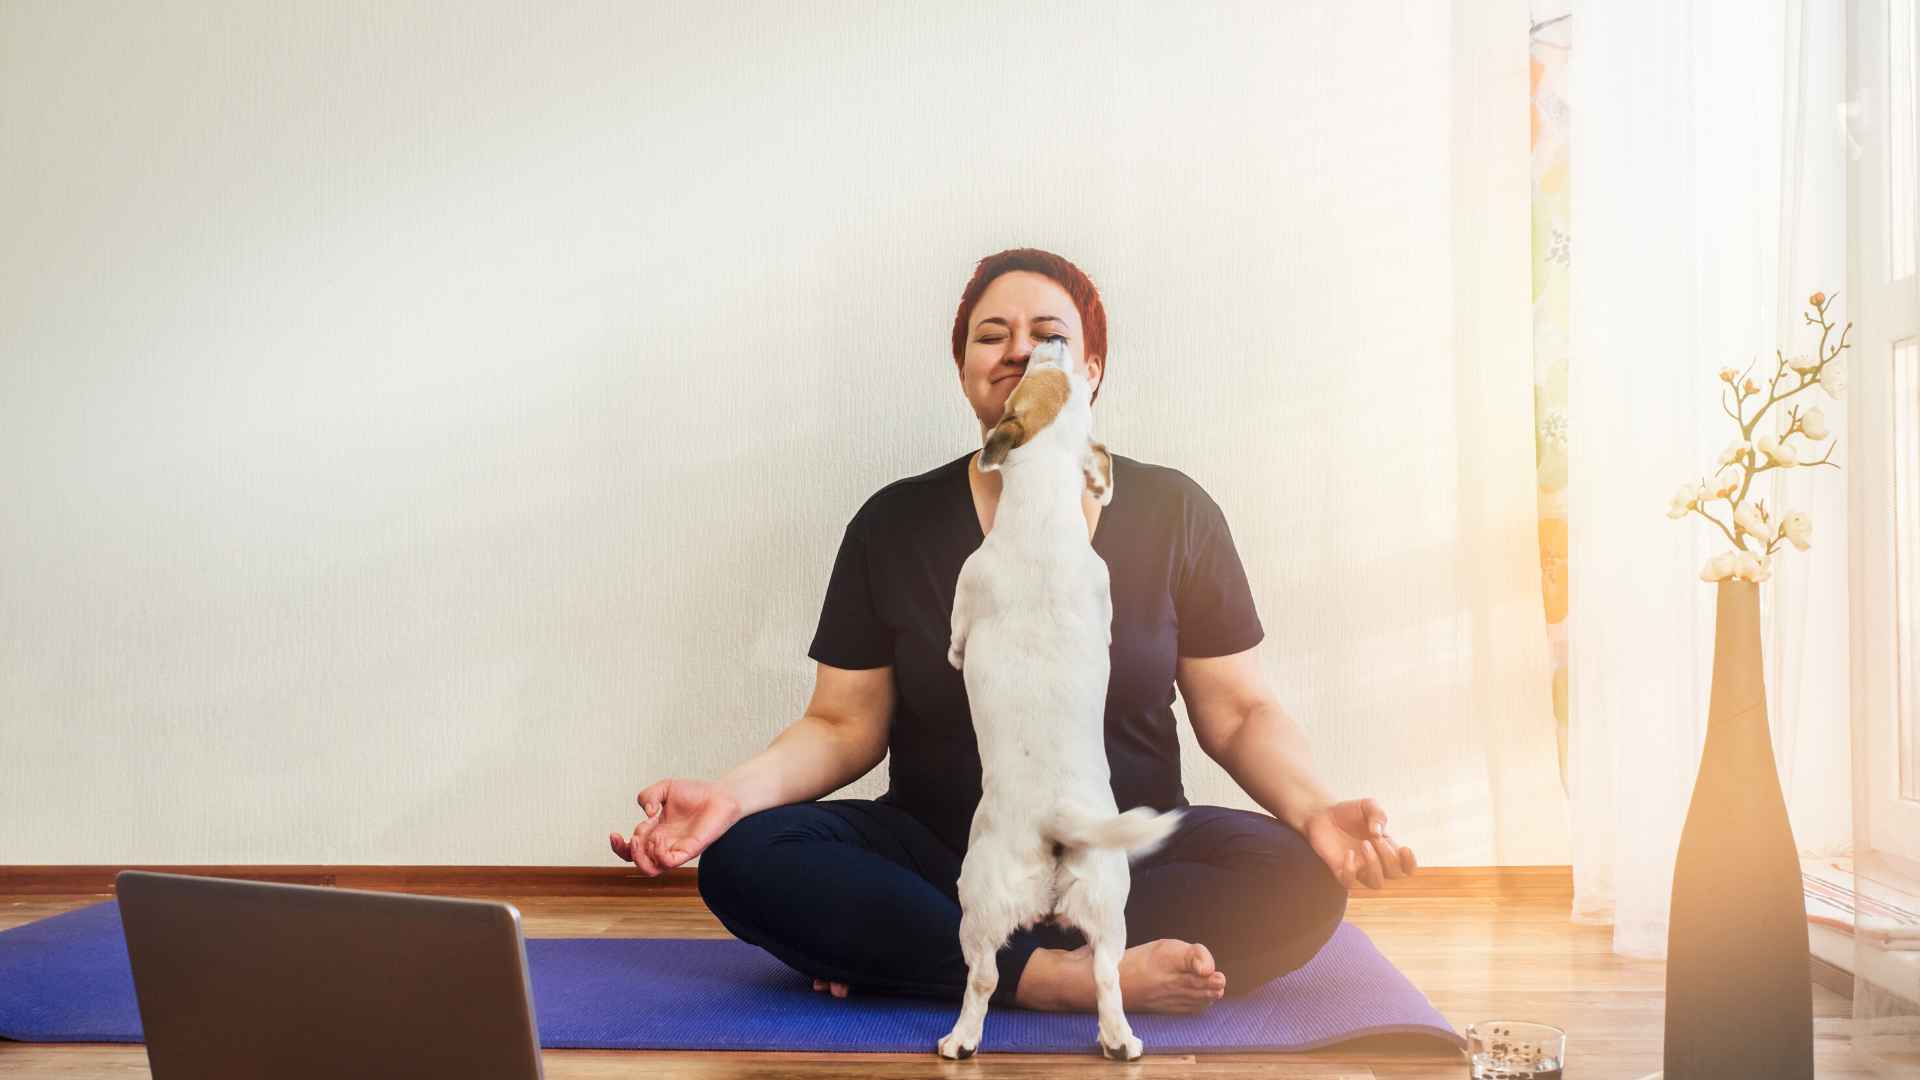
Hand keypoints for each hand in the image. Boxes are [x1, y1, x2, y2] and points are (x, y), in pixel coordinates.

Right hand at [608, 778, 743, 875]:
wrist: (720, 794)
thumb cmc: (695, 793)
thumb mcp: (664, 788)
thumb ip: (648, 795)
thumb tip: (646, 814)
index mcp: (655, 832)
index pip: (631, 851)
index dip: (618, 847)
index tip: (614, 833)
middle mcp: (663, 844)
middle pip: (636, 863)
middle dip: (628, 849)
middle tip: (640, 829)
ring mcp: (676, 850)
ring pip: (649, 870)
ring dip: (640, 855)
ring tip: (647, 835)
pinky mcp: (689, 852)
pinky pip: (668, 863)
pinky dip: (658, 852)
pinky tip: (660, 836)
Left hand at [1301, 797, 1415, 889]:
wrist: (1322, 813)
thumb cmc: (1348, 812)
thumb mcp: (1367, 806)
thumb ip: (1378, 815)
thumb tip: (1378, 834)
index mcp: (1387, 848)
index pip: (1407, 867)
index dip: (1410, 863)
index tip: (1404, 849)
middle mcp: (1375, 861)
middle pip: (1394, 874)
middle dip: (1388, 857)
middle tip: (1374, 839)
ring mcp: (1358, 867)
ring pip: (1376, 883)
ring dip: (1374, 865)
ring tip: (1364, 844)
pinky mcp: (1340, 869)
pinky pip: (1349, 882)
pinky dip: (1351, 870)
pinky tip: (1348, 853)